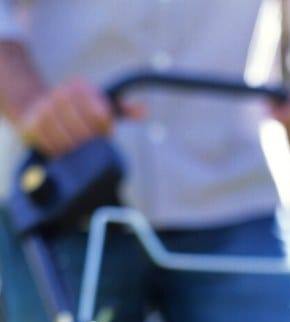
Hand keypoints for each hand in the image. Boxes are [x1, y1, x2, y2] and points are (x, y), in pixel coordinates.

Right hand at [17, 77, 142, 156]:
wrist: (35, 105)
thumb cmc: (77, 111)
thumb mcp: (100, 105)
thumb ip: (123, 109)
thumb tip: (145, 111)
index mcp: (80, 86)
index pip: (102, 115)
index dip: (105, 129)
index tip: (106, 133)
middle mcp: (60, 93)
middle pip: (86, 131)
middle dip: (91, 142)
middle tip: (91, 146)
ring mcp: (44, 109)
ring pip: (69, 142)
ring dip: (76, 151)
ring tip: (77, 149)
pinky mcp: (31, 124)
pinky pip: (52, 147)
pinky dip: (59, 153)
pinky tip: (62, 150)